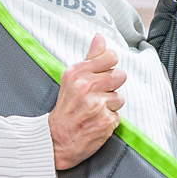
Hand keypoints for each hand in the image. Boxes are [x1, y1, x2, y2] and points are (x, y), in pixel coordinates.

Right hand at [50, 34, 126, 169]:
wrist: (56, 140)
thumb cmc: (65, 108)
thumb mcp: (71, 79)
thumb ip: (90, 58)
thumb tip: (100, 38)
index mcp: (77, 73)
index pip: (111, 57)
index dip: (110, 65)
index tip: (103, 73)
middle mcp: (86, 87)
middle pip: (120, 76)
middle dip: (112, 86)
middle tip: (98, 95)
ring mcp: (96, 105)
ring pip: (120, 97)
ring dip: (110, 105)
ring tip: (95, 110)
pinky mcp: (105, 122)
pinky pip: (118, 115)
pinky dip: (109, 120)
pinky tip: (96, 121)